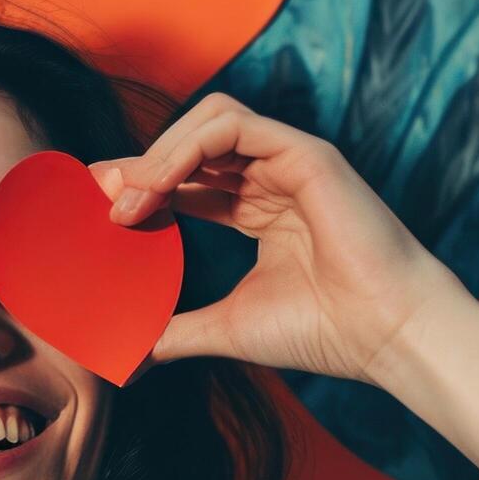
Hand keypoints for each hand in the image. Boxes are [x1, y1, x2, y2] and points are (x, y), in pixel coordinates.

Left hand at [89, 93, 468, 385]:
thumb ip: (176, 333)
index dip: (139, 190)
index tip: (95, 215)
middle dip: (137, 166)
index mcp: (258, 210)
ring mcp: (290, 160)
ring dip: (157, 154)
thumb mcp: (227, 328)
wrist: (383, 336)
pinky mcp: (305, 152)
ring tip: (124, 198)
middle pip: (189, 146)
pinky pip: (231, 124)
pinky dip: (185, 148)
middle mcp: (272, 178)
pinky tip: (156, 186)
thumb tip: (128, 359)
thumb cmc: (323, 331)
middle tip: (95, 197)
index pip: (185, 182)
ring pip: (207, 121)